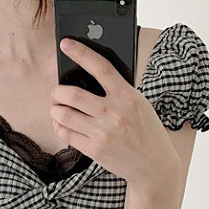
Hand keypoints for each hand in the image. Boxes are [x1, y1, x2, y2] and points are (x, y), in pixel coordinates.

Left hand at [49, 38, 179, 190]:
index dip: (81, 52)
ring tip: (56, 108)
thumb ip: (118, 91)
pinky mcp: (95, 150)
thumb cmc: (146, 131)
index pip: (101, 67)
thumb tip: (88, 77)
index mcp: (127, 96)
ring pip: (64, 114)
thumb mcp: (139, 104)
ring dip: (54, 109)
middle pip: (72, 94)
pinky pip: (66, 134)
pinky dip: (58, 126)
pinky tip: (61, 123)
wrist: (153, 165)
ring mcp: (103, 133)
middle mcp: (114, 113)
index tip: (66, 43)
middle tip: (56, 92)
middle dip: (57, 91)